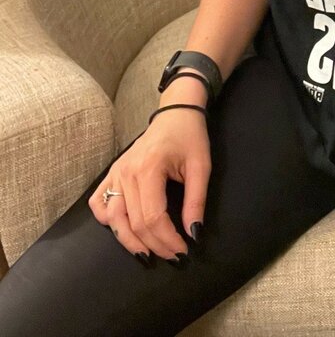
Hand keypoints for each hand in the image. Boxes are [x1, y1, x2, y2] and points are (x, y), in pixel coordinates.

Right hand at [88, 108, 210, 263]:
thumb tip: (194, 233)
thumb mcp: (201, 166)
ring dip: (129, 241)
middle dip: (155, 245)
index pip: (153, 217)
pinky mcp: (111, 173)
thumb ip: (196, 201)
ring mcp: (115, 173)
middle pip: (134, 222)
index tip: (184, 251)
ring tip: (148, 254)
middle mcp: (126, 173)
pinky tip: (123, 228)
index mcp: (149, 168)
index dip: (168, 240)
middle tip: (173, 256)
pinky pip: (99, 203)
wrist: (175, 113)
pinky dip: (107, 221)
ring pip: (113, 219)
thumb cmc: (190, 137)